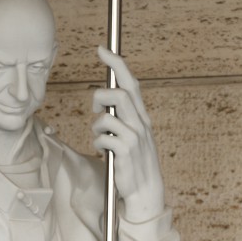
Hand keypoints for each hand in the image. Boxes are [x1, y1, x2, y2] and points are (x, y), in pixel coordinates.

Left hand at [92, 46, 165, 222]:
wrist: (146, 190)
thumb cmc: (136, 162)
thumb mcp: (135, 135)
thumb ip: (124, 117)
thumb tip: (104, 100)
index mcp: (142, 116)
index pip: (130, 83)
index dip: (116, 64)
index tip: (102, 50)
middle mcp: (140, 123)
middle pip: (118, 94)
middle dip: (100, 96)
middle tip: (95, 106)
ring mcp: (134, 137)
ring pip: (106, 117)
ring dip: (97, 126)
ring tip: (100, 137)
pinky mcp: (125, 151)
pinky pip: (102, 138)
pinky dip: (98, 143)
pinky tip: (104, 151)